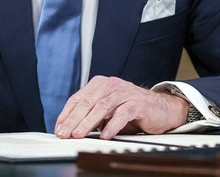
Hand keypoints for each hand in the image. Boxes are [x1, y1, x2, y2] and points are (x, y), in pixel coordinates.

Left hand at [54, 76, 187, 139]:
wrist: (160, 108)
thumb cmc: (131, 110)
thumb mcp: (108, 112)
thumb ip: (92, 116)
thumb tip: (71, 129)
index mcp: (100, 85)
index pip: (78, 98)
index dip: (66, 114)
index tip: (59, 128)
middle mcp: (111, 85)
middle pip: (87, 102)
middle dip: (73, 119)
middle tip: (65, 133)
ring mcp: (124, 92)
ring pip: (102, 107)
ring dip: (88, 122)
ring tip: (79, 134)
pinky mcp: (138, 102)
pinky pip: (122, 113)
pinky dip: (112, 125)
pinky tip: (105, 135)